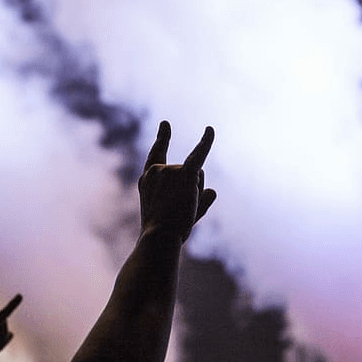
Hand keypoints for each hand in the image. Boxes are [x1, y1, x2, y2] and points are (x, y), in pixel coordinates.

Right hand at [139, 121, 215, 241]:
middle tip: (179, 213)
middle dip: (191, 190)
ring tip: (183, 210)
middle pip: (187, 172)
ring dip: (196, 194)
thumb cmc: (166, 233)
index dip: (162, 139)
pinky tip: (210, 129)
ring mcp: (169, 170)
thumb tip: (212, 191)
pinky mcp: (184, 174)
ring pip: (197, 176)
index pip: (157, 154)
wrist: (159, 238)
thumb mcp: (175, 217)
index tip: (166, 124)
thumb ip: (197, 203)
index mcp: (148, 180)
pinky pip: (198, 154)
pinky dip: (206, 141)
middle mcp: (157, 170)